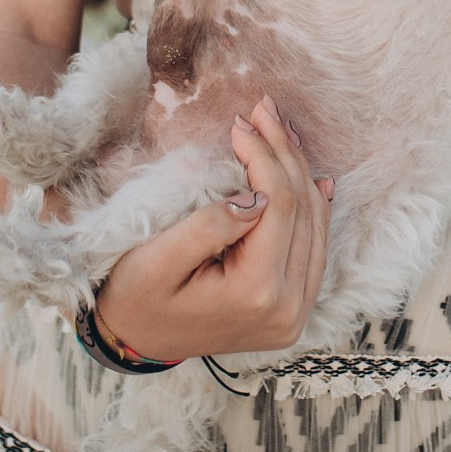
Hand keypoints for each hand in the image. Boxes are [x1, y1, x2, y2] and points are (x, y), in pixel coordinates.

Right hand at [95, 97, 333, 362]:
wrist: (135, 342)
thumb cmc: (136, 298)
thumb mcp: (155, 261)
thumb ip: (207, 228)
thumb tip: (254, 194)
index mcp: (256, 294)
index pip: (276, 205)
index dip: (264, 155)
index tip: (241, 121)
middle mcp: (288, 308)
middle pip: (302, 211)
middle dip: (284, 153)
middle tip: (264, 110)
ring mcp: (295, 313)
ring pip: (315, 225)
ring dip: (299, 172)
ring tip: (280, 131)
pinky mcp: (294, 309)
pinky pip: (314, 248)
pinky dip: (312, 208)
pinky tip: (311, 178)